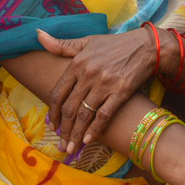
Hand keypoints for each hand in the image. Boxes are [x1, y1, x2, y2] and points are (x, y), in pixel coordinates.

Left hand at [39, 27, 158, 151]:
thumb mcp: (87, 41)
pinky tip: (88, 141)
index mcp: (77, 63)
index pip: (58, 92)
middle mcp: (88, 74)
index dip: (53, 112)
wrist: (146, 46)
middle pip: (70, 108)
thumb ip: (62, 44)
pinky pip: (104, 115)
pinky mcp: (121, 92)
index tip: (52, 125)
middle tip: (60, 145)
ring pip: (84, 114)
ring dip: (76, 134)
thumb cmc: (114, 45)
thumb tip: (37, 35)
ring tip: (70, 149)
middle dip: (63, 129)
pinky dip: (95, 130)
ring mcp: (104, 84)